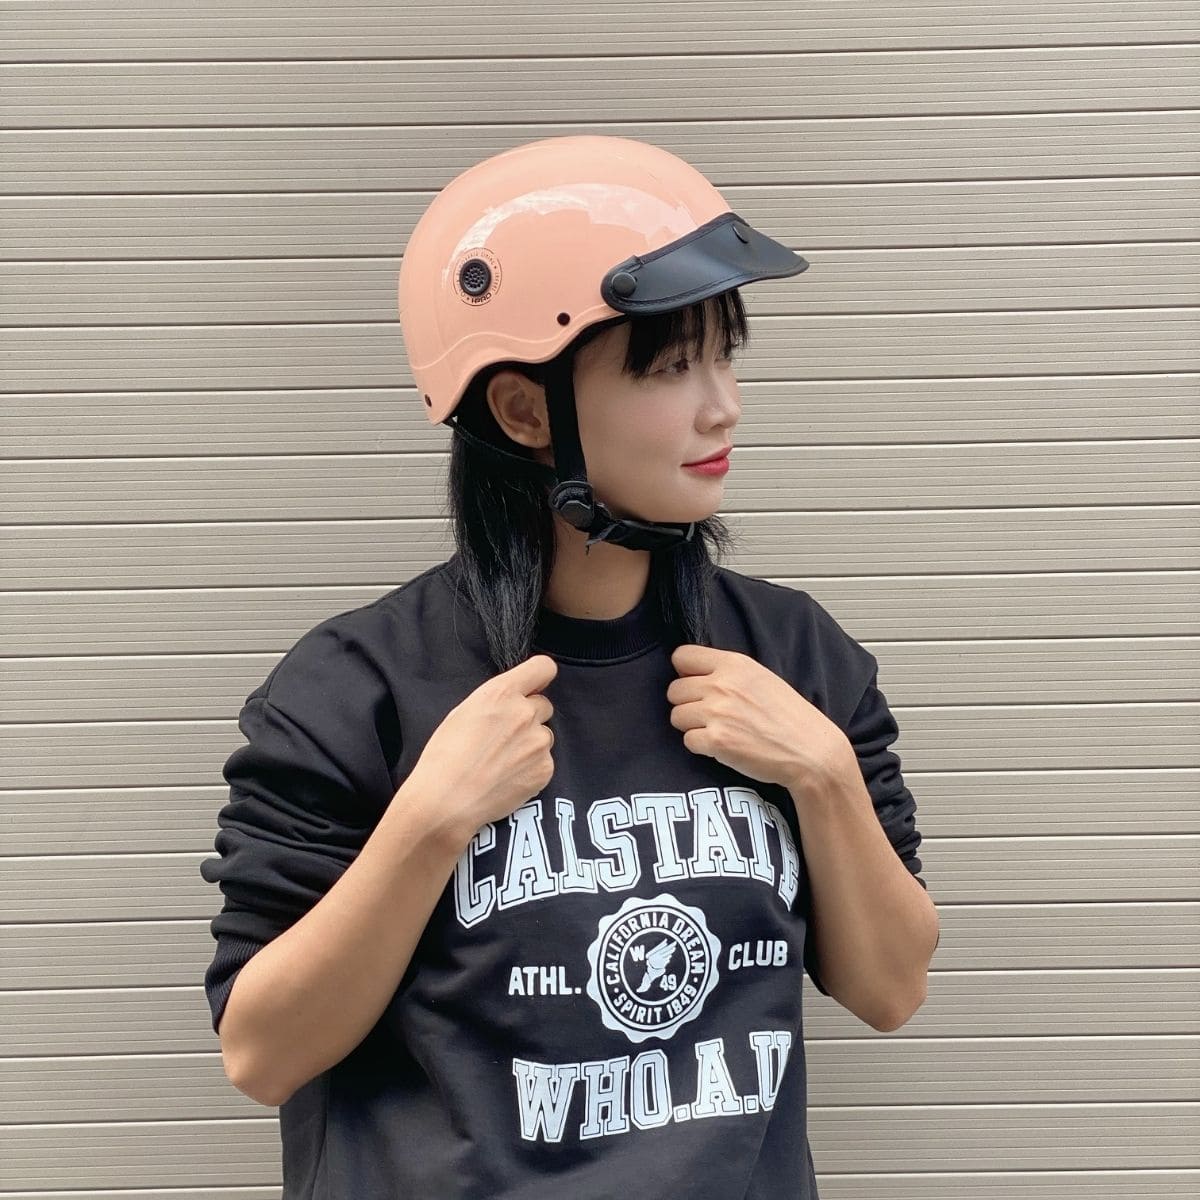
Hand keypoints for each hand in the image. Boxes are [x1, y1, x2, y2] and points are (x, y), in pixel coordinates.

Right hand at [409, 654, 558, 837]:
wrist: (446, 801)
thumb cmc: (444, 757)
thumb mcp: (463, 713)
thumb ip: (496, 701)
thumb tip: (513, 701)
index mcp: (502, 693)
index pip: (543, 667)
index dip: (539, 677)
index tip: (534, 687)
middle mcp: (525, 713)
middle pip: (543, 705)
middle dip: (530, 716)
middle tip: (506, 736)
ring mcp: (538, 741)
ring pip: (544, 735)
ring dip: (531, 744)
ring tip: (502, 762)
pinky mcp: (545, 769)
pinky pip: (544, 762)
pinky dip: (531, 769)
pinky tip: (508, 778)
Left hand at [667, 644, 853, 793]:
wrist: (811, 752)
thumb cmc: (789, 717)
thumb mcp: (761, 678)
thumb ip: (727, 672)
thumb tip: (691, 674)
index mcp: (735, 664)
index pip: (681, 656)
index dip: (684, 672)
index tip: (695, 685)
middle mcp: (723, 685)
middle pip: (674, 690)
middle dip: (686, 703)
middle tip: (708, 714)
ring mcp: (717, 713)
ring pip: (677, 716)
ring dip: (692, 726)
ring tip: (718, 730)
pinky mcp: (717, 741)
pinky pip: (688, 741)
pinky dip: (701, 746)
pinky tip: (722, 746)